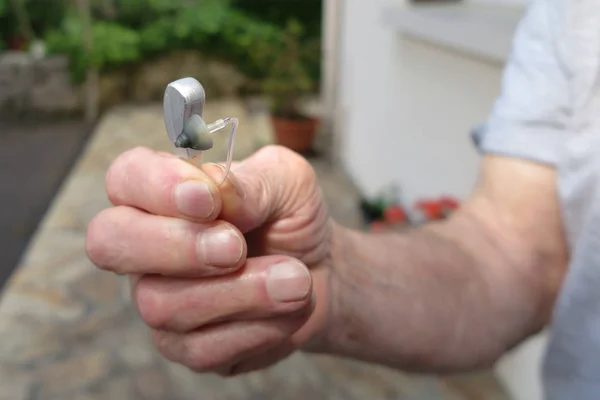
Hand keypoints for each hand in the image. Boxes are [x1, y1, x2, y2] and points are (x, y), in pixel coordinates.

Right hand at [86, 145, 333, 374]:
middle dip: (176, 246)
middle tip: (235, 248)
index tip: (208, 199)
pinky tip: (287, 307)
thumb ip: (252, 182)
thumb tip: (215, 187)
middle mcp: (148, 246)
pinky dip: (258, 327)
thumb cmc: (292, 218)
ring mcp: (160, 298)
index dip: (156, 186)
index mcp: (163, 193)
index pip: (127, 178)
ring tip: (295, 280)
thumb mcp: (288, 182)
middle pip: (111, 243)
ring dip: (240, 293)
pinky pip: (202, 348)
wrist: (320, 271)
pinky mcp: (186, 346)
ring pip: (162, 304)